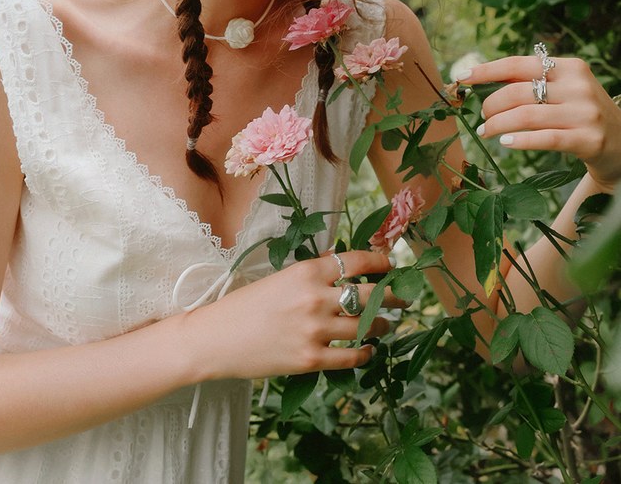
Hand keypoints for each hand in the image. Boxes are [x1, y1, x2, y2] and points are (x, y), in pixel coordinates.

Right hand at [185, 250, 403, 381]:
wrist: (217, 338)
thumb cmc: (246, 305)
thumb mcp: (281, 277)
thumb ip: (313, 272)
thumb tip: (344, 265)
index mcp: (307, 271)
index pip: (357, 261)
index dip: (382, 262)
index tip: (392, 265)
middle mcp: (316, 297)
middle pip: (372, 294)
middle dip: (394, 296)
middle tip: (403, 298)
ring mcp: (315, 329)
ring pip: (367, 326)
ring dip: (383, 326)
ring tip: (386, 326)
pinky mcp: (311, 358)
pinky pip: (353, 355)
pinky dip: (366, 352)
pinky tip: (369, 349)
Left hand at [459, 55, 620, 191]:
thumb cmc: (579, 113)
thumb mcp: (562, 90)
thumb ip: (531, 83)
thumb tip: (482, 80)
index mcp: (569, 67)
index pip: (518, 64)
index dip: (486, 70)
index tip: (461, 77)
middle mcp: (578, 86)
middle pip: (518, 92)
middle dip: (491, 105)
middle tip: (483, 117)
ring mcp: (585, 113)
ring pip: (527, 116)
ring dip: (498, 124)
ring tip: (486, 131)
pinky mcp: (589, 139)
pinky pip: (546, 138)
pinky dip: (521, 140)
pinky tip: (506, 142)